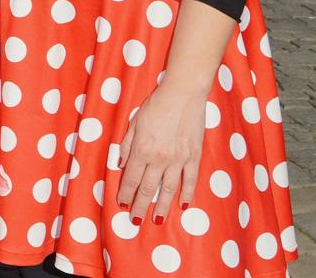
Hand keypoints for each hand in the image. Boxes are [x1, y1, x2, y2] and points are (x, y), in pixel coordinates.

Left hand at [116, 82, 205, 225]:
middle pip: (148, 188)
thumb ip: (127, 145)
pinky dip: (187, 194)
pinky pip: (191, 180)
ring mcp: (179, 159)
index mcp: (142, 149)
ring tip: (157, 220)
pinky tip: (183, 205)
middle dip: (140, 206)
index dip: (125, 193)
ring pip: (169, 189)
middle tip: (135, 220)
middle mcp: (160, 158)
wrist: (183, 95)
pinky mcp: (194, 157)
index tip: (121, 204)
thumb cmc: (155, 106)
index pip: (131, 178)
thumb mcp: (133, 122)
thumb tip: (121, 165)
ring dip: (162, 206)